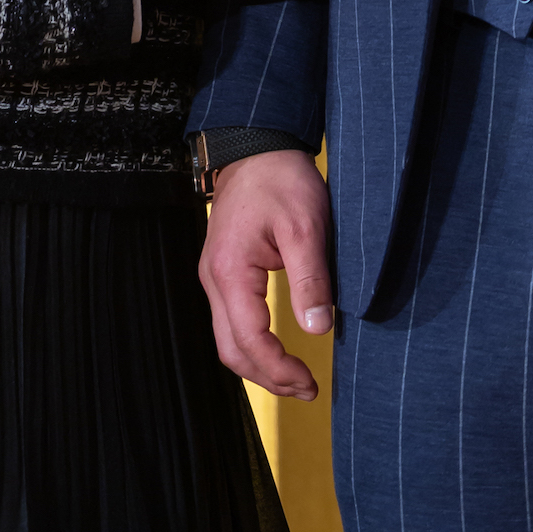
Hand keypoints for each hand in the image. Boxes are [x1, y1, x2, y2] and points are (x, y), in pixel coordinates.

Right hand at [199, 149, 334, 398]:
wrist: (257, 145)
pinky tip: (278, 349)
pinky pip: (231, 321)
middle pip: (231, 350)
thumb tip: (318, 330)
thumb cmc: (281, 180)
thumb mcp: (306, 226)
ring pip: (228, 339)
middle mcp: (214, 279)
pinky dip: (253, 344)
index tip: (310, 382)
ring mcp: (215, 275)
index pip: (249, 341)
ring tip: (296, 377)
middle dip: (268, 377)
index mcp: (231, 271)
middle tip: (307, 387)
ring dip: (260, 365)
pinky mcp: (223, 271)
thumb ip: (311, 279)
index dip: (279, 370)